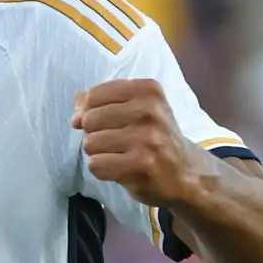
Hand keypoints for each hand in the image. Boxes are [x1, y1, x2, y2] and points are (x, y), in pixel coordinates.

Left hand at [72, 78, 205, 207]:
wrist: (186, 173)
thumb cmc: (155, 137)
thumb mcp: (138, 108)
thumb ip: (103, 101)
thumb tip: (76, 110)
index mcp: (148, 90)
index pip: (95, 95)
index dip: (87, 110)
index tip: (99, 121)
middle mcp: (150, 111)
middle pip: (89, 119)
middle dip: (94, 133)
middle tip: (116, 141)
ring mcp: (146, 139)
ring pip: (90, 143)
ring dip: (98, 153)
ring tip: (120, 155)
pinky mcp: (141, 166)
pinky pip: (96, 165)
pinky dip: (102, 169)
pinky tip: (121, 168)